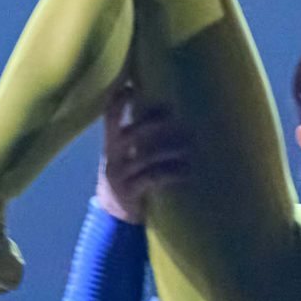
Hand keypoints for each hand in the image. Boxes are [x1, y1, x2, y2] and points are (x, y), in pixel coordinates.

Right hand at [93, 92, 191, 217]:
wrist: (113, 214)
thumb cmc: (127, 176)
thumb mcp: (124, 154)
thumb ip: (135, 134)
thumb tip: (164, 108)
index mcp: (110, 142)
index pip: (109, 115)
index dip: (118, 99)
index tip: (133, 86)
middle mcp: (111, 156)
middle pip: (131, 133)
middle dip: (153, 122)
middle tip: (174, 114)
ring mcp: (119, 175)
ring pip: (147, 157)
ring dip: (171, 150)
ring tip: (190, 148)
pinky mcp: (129, 192)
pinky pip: (154, 178)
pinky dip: (172, 173)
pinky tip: (187, 171)